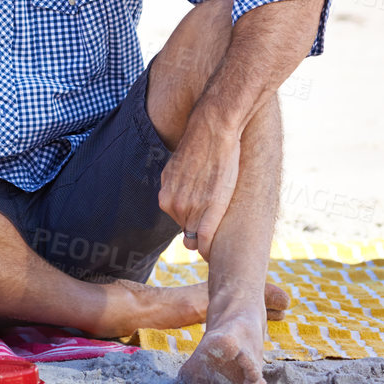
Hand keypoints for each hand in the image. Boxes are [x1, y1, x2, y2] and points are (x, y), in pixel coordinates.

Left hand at [158, 123, 240, 257]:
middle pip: (185, 231)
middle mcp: (173, 204)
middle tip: (211, 236)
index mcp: (166, 195)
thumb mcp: (179, 169)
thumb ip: (179, 186)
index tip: (197, 234)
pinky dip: (208, 249)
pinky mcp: (209, 209)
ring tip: (217, 240)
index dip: (189, 228)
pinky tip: (213, 253)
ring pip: (195, 238)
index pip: (177, 221)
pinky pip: (204, 240)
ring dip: (204, 241)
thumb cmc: (201, 146)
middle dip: (196, 234)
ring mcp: (190, 208)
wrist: (212, 129)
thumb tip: (185, 194)